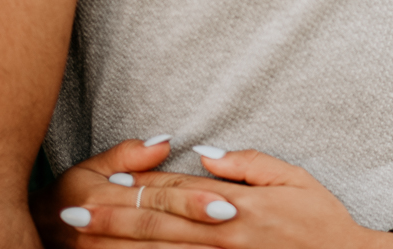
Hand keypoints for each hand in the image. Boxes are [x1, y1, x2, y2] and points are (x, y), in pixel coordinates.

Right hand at [29, 138, 230, 248]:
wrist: (29, 233)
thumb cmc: (68, 196)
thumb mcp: (89, 168)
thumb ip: (128, 155)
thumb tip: (166, 142)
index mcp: (99, 198)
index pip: (155, 199)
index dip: (191, 202)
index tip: (226, 202)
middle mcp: (96, 229)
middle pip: (156, 230)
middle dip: (196, 229)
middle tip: (233, 224)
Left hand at [47, 145, 392, 248]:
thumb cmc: (322, 221)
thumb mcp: (295, 179)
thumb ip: (249, 164)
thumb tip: (205, 154)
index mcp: (240, 204)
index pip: (180, 189)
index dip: (140, 182)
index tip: (102, 176)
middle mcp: (225, 234)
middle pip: (159, 224)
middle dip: (112, 218)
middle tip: (70, 214)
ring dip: (119, 247)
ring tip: (83, 239)